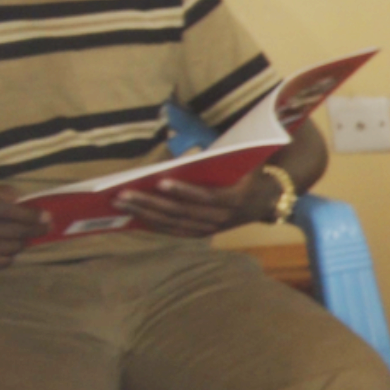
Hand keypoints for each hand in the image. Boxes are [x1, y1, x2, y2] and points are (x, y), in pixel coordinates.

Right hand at [0, 187, 46, 273]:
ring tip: (26, 236)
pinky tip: (9, 249)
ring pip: (7, 248)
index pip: (0, 210)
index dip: (27, 213)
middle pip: (8, 231)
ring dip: (22, 242)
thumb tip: (20, 197)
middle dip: (33, 229)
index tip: (46, 215)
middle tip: (47, 227)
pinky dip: (9, 256)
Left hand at [119, 172, 269, 239]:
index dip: (184, 191)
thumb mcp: (245, 162)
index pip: (207, 197)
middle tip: (122, 195)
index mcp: (236, 198)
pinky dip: (155, 224)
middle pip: (182, 213)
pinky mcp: (204, 233)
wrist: (269, 200)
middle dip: (150, 203)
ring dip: (145, 214)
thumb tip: (185, 156)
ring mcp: (213, 228)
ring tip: (121, 204)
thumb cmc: (252, 173)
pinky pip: (176, 231)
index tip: (160, 182)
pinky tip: (135, 216)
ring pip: (175, 224)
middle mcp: (224, 218)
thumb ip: (222, 159)